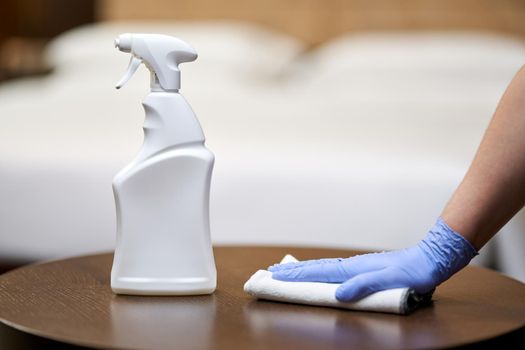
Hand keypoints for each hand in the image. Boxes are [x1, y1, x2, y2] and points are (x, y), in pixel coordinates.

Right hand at [269, 218, 477, 301]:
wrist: (432, 258)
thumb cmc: (415, 270)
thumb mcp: (391, 280)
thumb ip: (364, 285)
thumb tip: (338, 293)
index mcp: (355, 269)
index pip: (319, 272)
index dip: (297, 275)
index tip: (276, 275)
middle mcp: (353, 266)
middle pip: (317, 268)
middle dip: (294, 271)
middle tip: (272, 271)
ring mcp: (359, 266)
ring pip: (324, 268)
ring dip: (304, 270)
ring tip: (289, 271)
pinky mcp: (366, 269)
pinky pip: (335, 270)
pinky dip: (321, 271)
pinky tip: (321, 273)